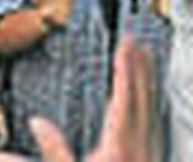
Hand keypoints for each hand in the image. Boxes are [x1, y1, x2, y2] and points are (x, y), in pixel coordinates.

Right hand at [28, 36, 159, 161]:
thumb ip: (53, 147)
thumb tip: (37, 123)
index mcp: (120, 146)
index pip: (124, 97)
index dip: (125, 68)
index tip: (125, 45)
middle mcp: (139, 147)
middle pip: (143, 99)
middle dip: (140, 67)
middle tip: (137, 42)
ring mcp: (149, 154)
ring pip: (153, 110)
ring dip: (149, 83)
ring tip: (146, 62)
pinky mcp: (152, 160)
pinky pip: (156, 124)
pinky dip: (153, 104)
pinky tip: (150, 102)